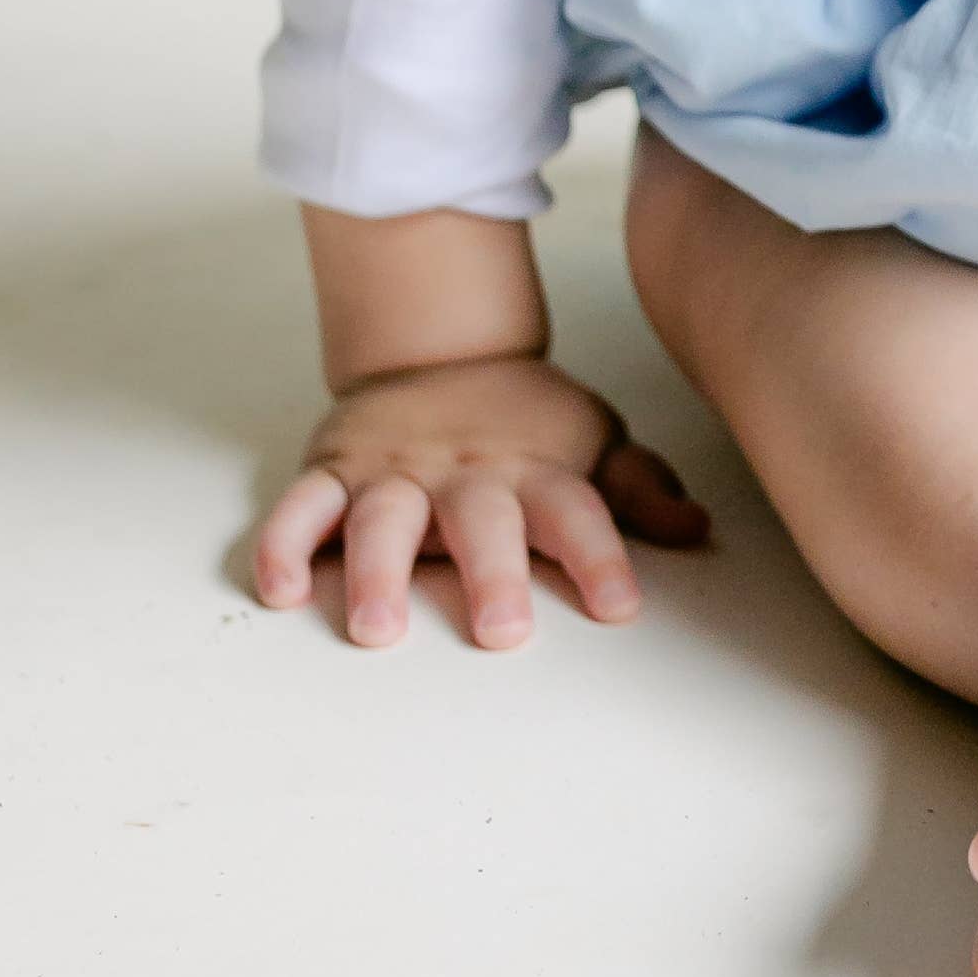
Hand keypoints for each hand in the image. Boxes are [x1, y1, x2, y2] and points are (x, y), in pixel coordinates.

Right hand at [251, 357, 711, 648]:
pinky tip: (281, 589)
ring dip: (378, 572)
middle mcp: (467, 472)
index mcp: (536, 469)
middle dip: (492, 573)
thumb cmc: (526, 420)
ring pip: (383, 519)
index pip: (578, 511)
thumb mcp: (595, 441)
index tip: (619, 607)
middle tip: (503, 631)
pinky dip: (283, 543)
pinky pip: (301, 505)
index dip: (600, 557)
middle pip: (481, 520)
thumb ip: (638, 489)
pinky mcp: (335, 469)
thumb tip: (696, 526)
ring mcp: (395, 471)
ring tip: (378, 628)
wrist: (440, 345)